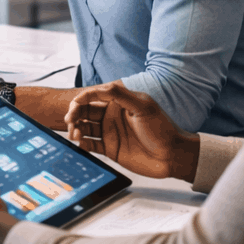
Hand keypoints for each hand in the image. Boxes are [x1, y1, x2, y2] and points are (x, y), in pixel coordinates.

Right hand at [64, 81, 199, 182]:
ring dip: (76, 129)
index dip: (82, 99)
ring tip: (76, 134)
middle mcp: (111, 116)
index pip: (94, 96)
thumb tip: (99, 88)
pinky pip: (90, 145)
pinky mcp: (109, 149)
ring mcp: (109, 133)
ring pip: (84, 127)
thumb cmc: (162, 129)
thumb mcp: (143, 106)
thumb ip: (120, 95)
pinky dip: (83, 144)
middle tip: (70, 121)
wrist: (172, 156)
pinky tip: (82, 144)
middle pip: (85, 112)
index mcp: (119, 103)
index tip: (75, 105)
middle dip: (74, 114)